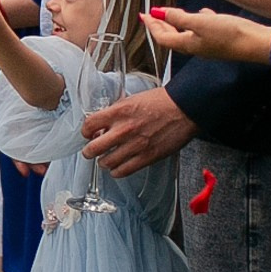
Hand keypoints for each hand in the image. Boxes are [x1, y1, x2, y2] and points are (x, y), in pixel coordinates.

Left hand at [80, 84, 194, 175]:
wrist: (184, 108)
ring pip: (106, 163)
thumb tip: (104, 124)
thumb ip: (116, 112)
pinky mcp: (147, 157)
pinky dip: (117, 172)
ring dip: (103, 162)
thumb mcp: (132, 100)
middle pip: (93, 148)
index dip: (85, 131)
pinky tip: (117, 168)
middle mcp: (124, 129)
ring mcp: (135, 145)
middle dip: (88, 151)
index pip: (88, 125)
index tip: (88, 134)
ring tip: (105, 160)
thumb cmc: (161, 102)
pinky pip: (123, 171)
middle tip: (90, 151)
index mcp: (119, 112)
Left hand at [146, 5, 270, 67]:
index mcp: (187, 44)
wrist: (257, 44)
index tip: (144, 14)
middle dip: (161, 24)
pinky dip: (198, 21)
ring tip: (172, 12)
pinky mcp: (221, 40)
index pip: (162, 37)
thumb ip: (179, 18)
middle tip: (152, 14)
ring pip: (187, 32)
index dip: (152, 25)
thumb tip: (159, 13)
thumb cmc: (230, 34)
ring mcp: (209, 44)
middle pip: (172, 36)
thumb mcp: (200, 22)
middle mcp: (196, 47)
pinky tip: (203, 13)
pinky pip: (204, 30)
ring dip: (177, 22)